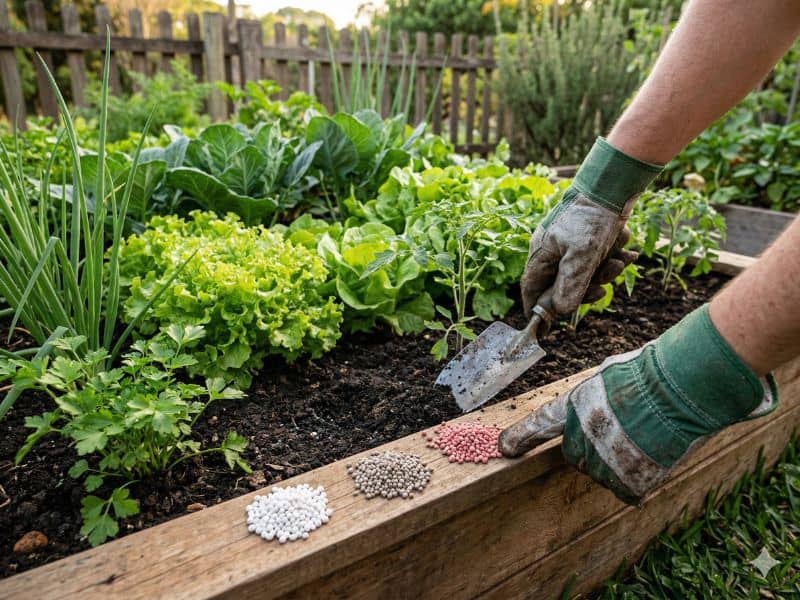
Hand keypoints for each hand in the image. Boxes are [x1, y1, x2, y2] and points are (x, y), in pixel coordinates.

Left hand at [499, 305, 777, 503]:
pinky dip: (639, 477)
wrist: (686, 387)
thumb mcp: (612, 374)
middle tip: (625, 429)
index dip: (521, 437)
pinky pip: (627, 488)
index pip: (541, 425)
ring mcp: (604, 461)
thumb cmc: (654, 373)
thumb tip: (596, 405)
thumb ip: (595, 397)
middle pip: (576, 454)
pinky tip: (654, 454)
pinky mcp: (628, 482)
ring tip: (645, 437)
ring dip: (618, 461)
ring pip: (603, 472)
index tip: (504, 448)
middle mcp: (582, 435)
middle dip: (593, 447)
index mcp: (576, 404)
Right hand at [521, 193, 636, 318]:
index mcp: (541, 254)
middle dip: (585, 289)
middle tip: (602, 288)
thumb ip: (570, 285)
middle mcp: (552, 251)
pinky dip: (612, 259)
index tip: (549, 325)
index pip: (531, 289)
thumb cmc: (592, 217)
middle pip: (561, 286)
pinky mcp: (588, 240)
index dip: (539, 308)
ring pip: (583, 274)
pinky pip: (597, 260)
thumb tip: (561, 312)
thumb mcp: (582, 256)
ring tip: (620, 260)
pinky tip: (626, 250)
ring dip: (605, 272)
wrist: (615, 184)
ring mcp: (570, 245)